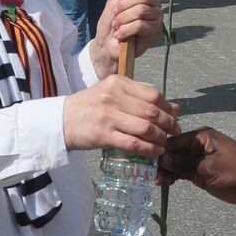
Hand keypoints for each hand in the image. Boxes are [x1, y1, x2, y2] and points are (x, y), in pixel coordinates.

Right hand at [62, 75, 179, 157]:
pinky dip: (148, 149)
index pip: (152, 95)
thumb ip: (141, 99)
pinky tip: (155, 152)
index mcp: (117, 83)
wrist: (60, 120)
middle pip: (151, 112)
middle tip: (175, 131)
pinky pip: (133, 143)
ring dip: (160, 138)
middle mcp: (113, 97)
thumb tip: (175, 108)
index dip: (168, 108)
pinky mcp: (103, 135)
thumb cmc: (90, 107)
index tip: (174, 117)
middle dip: (168, 124)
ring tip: (164, 143)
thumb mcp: (113, 95)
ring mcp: (107, 116)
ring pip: (145, 128)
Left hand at [91, 0, 164, 77]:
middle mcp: (154, 5)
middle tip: (115, 16)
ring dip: (123, 19)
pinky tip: (121, 35)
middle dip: (124, 6)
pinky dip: (126, 30)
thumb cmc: (111, 23)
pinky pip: (141, 25)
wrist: (106, 46)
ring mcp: (156, 19)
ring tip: (117, 27)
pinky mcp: (155, 33)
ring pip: (142, 10)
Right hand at [157, 127, 235, 205]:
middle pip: (173, 152)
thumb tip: (162, 159)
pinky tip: (166, 183)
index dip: (160, 152)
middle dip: (162, 163)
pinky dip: (175, 176)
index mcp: (202, 137)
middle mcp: (198, 145)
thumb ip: (184, 165)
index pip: (174, 142)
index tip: (147, 164)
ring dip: (167, 171)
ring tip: (159, 182)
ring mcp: (199, 158)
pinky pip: (184, 171)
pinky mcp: (202, 171)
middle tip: (153, 178)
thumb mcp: (209, 169)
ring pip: (177, 163)